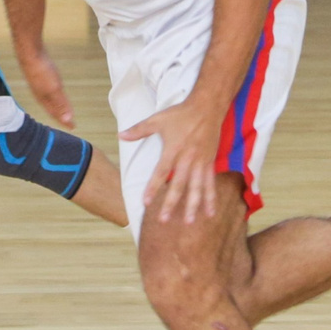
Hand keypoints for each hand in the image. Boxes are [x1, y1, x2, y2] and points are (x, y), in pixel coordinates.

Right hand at [17, 46, 75, 127]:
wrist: (30, 53)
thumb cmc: (41, 71)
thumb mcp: (54, 89)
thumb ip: (61, 104)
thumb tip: (67, 120)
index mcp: (44, 100)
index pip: (56, 114)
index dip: (65, 121)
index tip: (73, 127)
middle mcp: (41, 94)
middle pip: (52, 108)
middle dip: (60, 116)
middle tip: (69, 122)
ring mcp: (41, 84)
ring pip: (51, 99)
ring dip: (57, 106)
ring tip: (63, 109)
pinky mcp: (42, 75)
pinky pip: (50, 89)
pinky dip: (55, 94)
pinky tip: (56, 90)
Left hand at [122, 92, 224, 230]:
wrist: (208, 107)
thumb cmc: (181, 113)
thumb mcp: (158, 119)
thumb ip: (139, 130)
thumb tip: (120, 136)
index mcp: (173, 150)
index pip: (161, 172)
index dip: (153, 187)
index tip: (146, 202)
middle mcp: (187, 159)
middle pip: (179, 185)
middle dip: (172, 203)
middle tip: (164, 220)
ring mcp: (200, 162)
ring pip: (197, 188)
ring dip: (193, 206)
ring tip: (190, 222)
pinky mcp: (210, 163)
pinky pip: (210, 184)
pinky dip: (211, 199)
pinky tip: (210, 213)